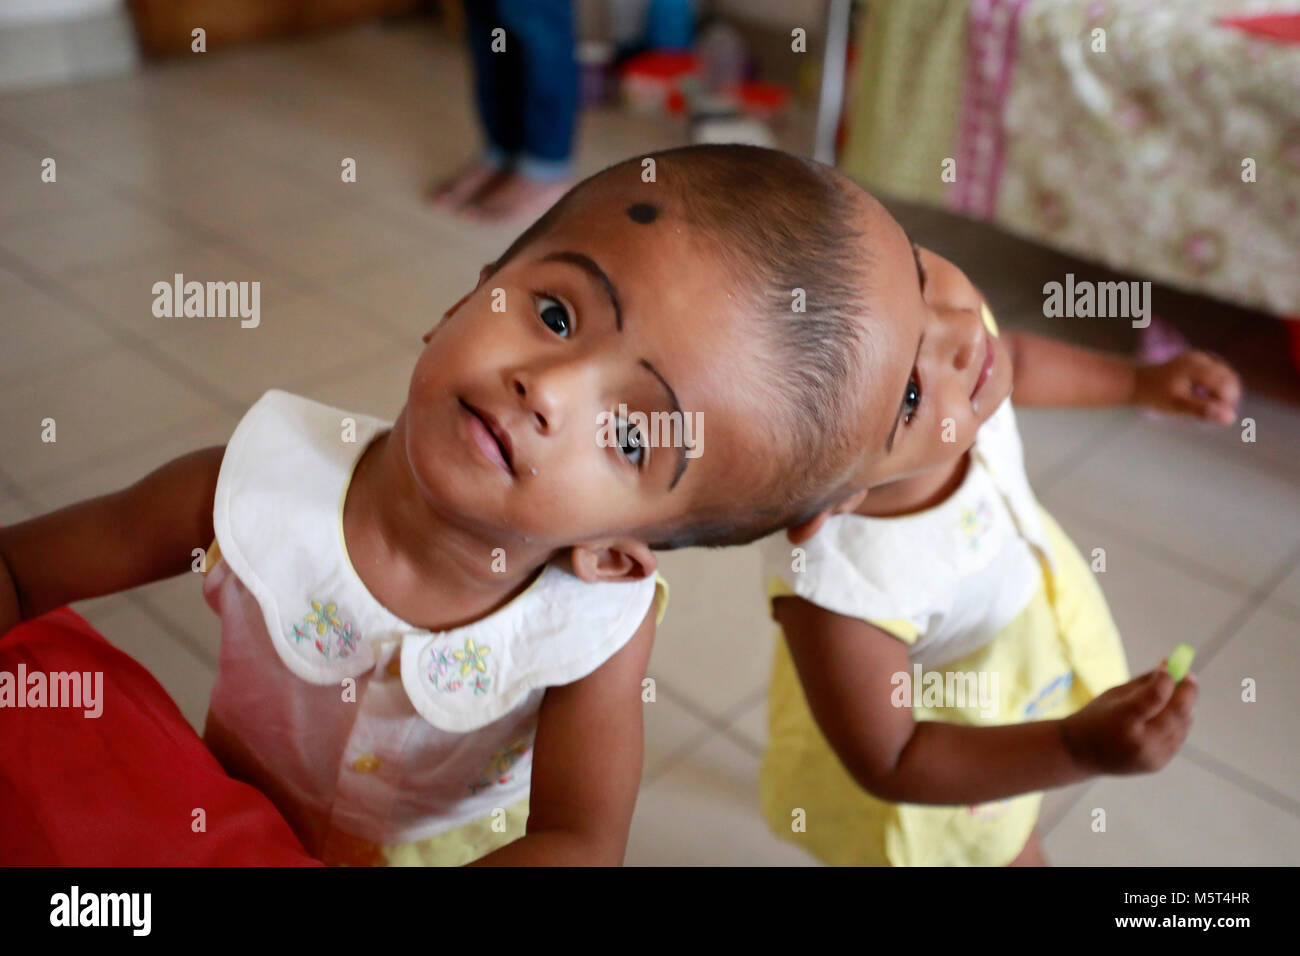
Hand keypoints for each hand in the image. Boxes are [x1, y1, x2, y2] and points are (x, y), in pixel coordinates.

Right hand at [1059, 666, 1197, 775]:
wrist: (1079, 754)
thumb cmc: (1094, 718)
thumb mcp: (1114, 694)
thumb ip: (1144, 682)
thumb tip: (1170, 666)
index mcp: (1123, 719)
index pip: (1157, 695)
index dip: (1168, 678)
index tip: (1171, 667)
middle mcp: (1141, 741)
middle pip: (1178, 712)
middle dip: (1187, 691)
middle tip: (1188, 677)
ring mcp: (1151, 755)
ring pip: (1183, 725)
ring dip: (1185, 707)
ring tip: (1178, 695)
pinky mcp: (1158, 764)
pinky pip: (1178, 738)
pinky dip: (1179, 723)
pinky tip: (1170, 715)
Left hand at [1133, 350, 1240, 423]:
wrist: (1137, 381)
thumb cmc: (1155, 395)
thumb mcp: (1177, 405)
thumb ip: (1202, 410)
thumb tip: (1231, 418)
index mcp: (1197, 367)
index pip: (1226, 384)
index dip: (1228, 402)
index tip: (1219, 416)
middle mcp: (1201, 358)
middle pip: (1229, 378)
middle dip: (1228, 396)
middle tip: (1215, 413)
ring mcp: (1200, 357)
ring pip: (1225, 375)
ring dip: (1224, 391)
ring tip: (1210, 406)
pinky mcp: (1198, 360)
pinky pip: (1217, 373)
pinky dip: (1217, 385)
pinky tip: (1206, 397)